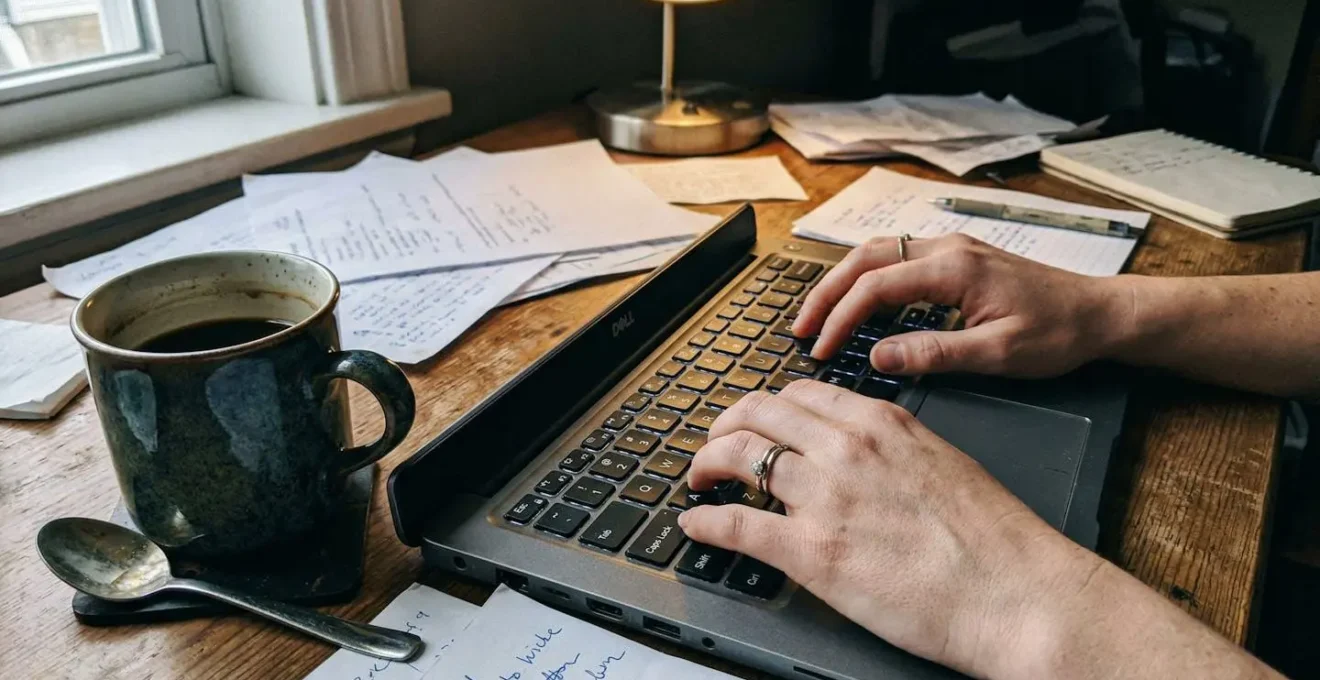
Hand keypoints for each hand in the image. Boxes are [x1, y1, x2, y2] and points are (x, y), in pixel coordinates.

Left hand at [678, 380, 1101, 678]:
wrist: (1014, 592)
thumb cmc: (995, 539)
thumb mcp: (942, 463)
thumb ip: (894, 450)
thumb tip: (864, 455)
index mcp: (881, 424)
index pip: (800, 394)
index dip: (767, 407)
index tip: (756, 420)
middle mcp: (845, 449)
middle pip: (757, 413)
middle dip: (725, 425)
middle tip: (714, 443)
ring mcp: (824, 498)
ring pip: (739, 457)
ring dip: (707, 465)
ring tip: (698, 477)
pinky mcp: (811, 552)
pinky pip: (736, 525)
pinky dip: (706, 523)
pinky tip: (695, 525)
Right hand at [791, 234, 1130, 377]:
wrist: (1100, 312)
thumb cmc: (1059, 333)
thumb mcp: (998, 354)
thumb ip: (934, 353)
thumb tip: (879, 356)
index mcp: (953, 268)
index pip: (875, 287)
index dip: (840, 319)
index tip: (820, 350)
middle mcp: (947, 247)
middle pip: (864, 258)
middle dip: (826, 293)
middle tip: (800, 328)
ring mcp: (952, 247)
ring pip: (878, 252)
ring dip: (843, 282)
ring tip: (819, 315)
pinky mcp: (959, 257)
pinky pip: (898, 258)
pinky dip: (867, 278)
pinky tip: (860, 304)